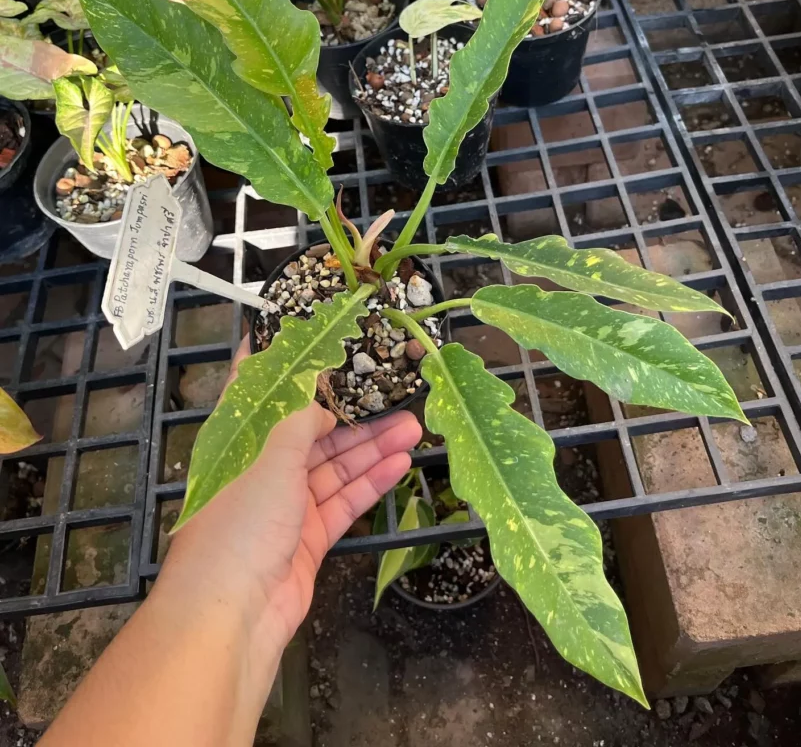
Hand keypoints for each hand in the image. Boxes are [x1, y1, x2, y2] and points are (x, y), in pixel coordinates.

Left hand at [163, 337, 421, 647]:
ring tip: (413, 428)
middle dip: (352, 415)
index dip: (283, 369)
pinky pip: (343, 502)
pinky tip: (399, 464)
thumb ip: (298, 423)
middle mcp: (260, 471)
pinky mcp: (308, 539)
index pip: (257, 395)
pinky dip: (370, 483)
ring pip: (334, 467)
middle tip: (394, 396)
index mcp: (238, 446)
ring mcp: (285, 507)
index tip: (314, 342)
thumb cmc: (239, 526)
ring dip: (371, 448)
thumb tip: (318, 398)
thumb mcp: (269, 460)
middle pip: (311, 433)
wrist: (230, 616)